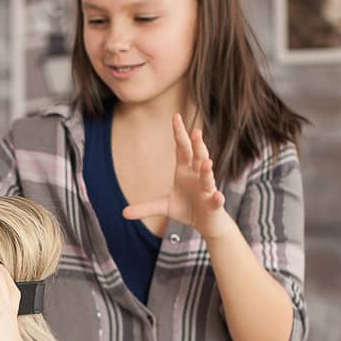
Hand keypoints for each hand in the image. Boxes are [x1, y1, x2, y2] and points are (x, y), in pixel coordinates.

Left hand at [122, 113, 232, 240]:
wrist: (206, 224)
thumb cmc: (187, 208)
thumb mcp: (164, 208)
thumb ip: (145, 208)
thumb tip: (123, 213)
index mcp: (185, 171)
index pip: (182, 149)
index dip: (179, 134)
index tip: (176, 117)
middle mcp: (197, 176)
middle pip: (197, 157)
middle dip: (197, 145)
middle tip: (196, 132)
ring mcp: (207, 190)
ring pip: (207, 177)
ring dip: (207, 171)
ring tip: (206, 162)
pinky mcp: (214, 205)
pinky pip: (216, 201)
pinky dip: (217, 198)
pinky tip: (217, 196)